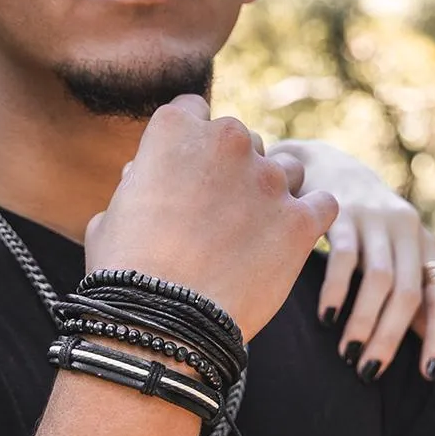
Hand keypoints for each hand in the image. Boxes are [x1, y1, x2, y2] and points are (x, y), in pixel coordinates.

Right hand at [86, 97, 338, 340]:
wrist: (164, 322)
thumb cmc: (126, 273)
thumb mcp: (111, 216)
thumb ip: (136, 185)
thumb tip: (140, 176)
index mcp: (176, 127)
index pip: (197, 113)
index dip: (193, 148)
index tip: (189, 177)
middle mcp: (227, 140)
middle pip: (245, 142)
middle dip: (235, 172)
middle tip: (220, 217)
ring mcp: (269, 180)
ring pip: (288, 169)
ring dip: (276, 193)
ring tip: (255, 234)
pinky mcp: (300, 221)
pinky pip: (324, 204)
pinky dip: (312, 219)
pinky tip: (293, 240)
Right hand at [269, 140, 434, 380]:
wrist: (323, 164)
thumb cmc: (359, 225)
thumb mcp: (390, 252)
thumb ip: (408, 291)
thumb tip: (427, 343)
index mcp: (424, 246)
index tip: (429, 375)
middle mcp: (407, 229)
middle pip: (410, 294)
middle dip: (391, 339)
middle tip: (370, 372)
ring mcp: (375, 217)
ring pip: (380, 280)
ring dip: (364, 322)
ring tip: (348, 355)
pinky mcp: (342, 210)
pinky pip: (345, 257)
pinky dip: (337, 291)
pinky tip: (328, 318)